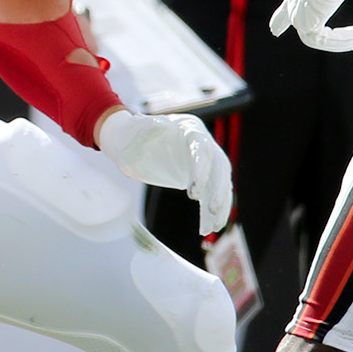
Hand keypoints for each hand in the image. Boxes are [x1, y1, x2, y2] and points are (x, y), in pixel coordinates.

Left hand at [96, 107, 234, 235]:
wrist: (132, 141)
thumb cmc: (133, 133)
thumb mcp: (135, 128)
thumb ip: (145, 126)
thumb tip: (156, 124)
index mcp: (189, 129)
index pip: (202, 150)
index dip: (201, 171)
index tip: (193, 194)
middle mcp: (202, 144)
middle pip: (219, 167)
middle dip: (218, 190)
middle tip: (213, 210)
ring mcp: (204, 162)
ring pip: (220, 184)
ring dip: (220, 205)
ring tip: (215, 226)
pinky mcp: (201, 177)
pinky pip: (211, 194)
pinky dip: (212, 211)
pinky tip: (209, 227)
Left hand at [269, 0, 352, 51]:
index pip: (288, 6)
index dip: (281, 19)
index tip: (274, 30)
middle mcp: (296, 3)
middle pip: (302, 28)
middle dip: (322, 37)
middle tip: (342, 45)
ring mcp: (298, 16)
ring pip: (319, 38)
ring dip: (343, 39)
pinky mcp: (305, 25)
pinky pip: (324, 40)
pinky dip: (345, 38)